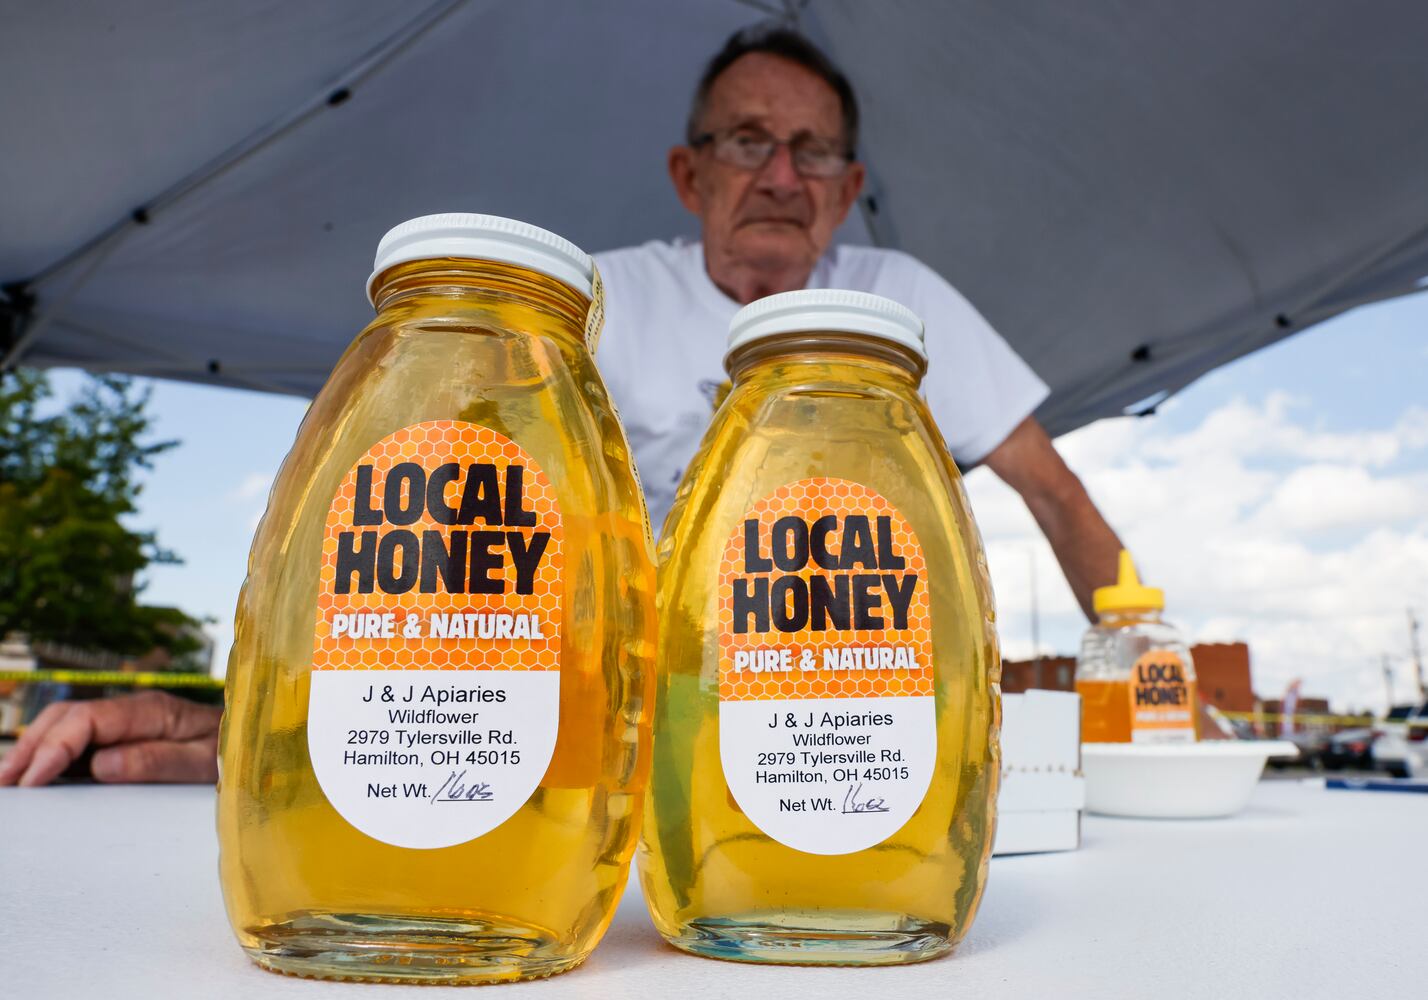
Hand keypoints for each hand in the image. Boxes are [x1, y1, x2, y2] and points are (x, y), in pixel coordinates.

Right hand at [0, 691, 220, 786]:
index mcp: (153, 711)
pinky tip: (35, 772)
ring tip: (9, 777)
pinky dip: (52, 750)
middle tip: (7, 782)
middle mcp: (135, 709)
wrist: (258, 740)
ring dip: (35, 746)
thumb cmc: (235, 752)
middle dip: (33, 746)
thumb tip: (101, 765)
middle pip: (69, 716)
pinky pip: (81, 735)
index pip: (89, 720)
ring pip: (68, 722)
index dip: (56, 747)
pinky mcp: (126, 733)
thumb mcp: (205, 762)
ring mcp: (128, 719)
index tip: (35, 778)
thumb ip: (156, 761)